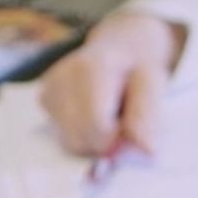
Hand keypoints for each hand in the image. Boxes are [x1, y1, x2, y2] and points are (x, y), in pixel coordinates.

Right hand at [38, 12, 183, 156]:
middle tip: (122, 123)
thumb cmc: (137, 66)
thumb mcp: (153, 84)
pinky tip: (92, 112)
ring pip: (69, 141)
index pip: (95, 125)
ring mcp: (48, 88)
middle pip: (78, 138)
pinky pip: (62, 135)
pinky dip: (81, 132)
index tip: (129, 134)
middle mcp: (61, 77)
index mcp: (90, 68)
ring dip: (93, 139)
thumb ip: (147, 116)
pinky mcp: (43, 99)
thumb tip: (145, 152)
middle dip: (104, 143)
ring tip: (108, 114)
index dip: (115, 141)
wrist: (118, 45)